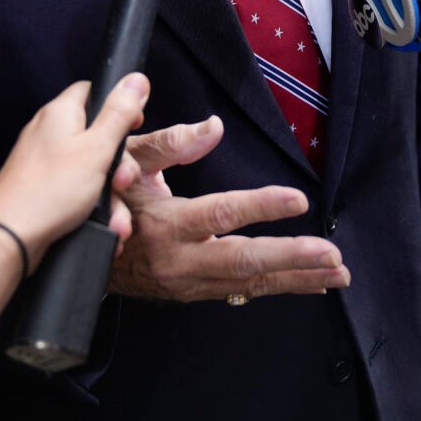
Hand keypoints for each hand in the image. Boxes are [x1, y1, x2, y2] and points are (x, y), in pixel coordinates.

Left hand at [0, 74, 149, 266]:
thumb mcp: (98, 148)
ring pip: (89, 167)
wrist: (9, 239)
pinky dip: (90, 203)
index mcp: (60, 112)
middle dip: (118, 162)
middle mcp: (48, 131)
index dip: (118, 104)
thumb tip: (135, 78)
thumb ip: (119, 113)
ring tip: (116, 216)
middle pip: (96, 133)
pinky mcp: (40, 185)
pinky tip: (102, 222)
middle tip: (123, 181)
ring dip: (108, 191)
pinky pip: (74, 187)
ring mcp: (42, 159)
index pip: (93, 90)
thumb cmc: (50, 191)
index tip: (134, 125)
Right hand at [108, 116, 350, 301]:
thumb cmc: (109, 199)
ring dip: (296, 279)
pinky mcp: (197, 292)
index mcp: (165, 223)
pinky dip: (280, 287)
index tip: (296, 199)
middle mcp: (179, 260)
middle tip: (332, 256)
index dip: (260, 206)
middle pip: (242, 262)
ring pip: (248, 284)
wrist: (82, 258)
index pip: (219, 214)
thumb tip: (213, 128)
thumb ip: (168, 143)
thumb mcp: (126, 162)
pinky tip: (312, 283)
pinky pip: (243, 291)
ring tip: (338, 274)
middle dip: (290, 259)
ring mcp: (189, 282)